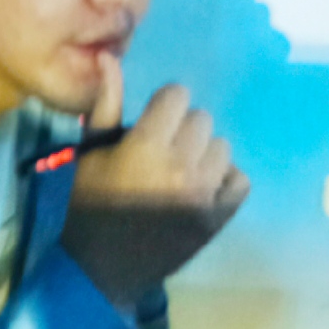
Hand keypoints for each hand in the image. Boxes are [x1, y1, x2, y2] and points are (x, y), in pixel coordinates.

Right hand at [60, 53, 250, 313]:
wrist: (101, 269)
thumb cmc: (89, 206)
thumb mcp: (89, 154)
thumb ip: (106, 105)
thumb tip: (109, 58)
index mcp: (146, 146)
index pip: (178, 96)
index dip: (163, 107)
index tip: (150, 125)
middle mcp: (181, 165)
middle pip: (202, 119)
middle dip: (181, 131)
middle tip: (161, 152)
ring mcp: (204, 194)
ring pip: (222, 148)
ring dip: (202, 155)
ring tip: (180, 173)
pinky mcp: (218, 218)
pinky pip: (239, 180)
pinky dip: (223, 181)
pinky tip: (200, 189)